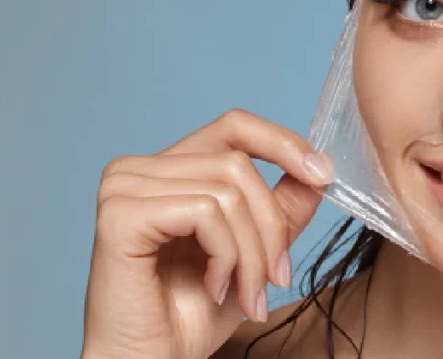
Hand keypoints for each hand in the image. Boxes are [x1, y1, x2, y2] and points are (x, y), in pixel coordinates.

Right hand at [81, 110, 333, 358]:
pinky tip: (215, 289)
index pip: (234, 127)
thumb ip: (280, 208)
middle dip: (271, 228)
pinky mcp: (120, 213)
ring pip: (228, 190)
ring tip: (246, 295)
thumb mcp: (253, 253)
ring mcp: (123, 187)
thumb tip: (318, 168)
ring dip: (252, 253)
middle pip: (239, 164)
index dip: (283, 143)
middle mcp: (138, 169)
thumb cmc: (189, 316)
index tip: (322, 175)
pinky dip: (226, 257)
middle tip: (276, 278)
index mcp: (167, 170)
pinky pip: (205, 212)